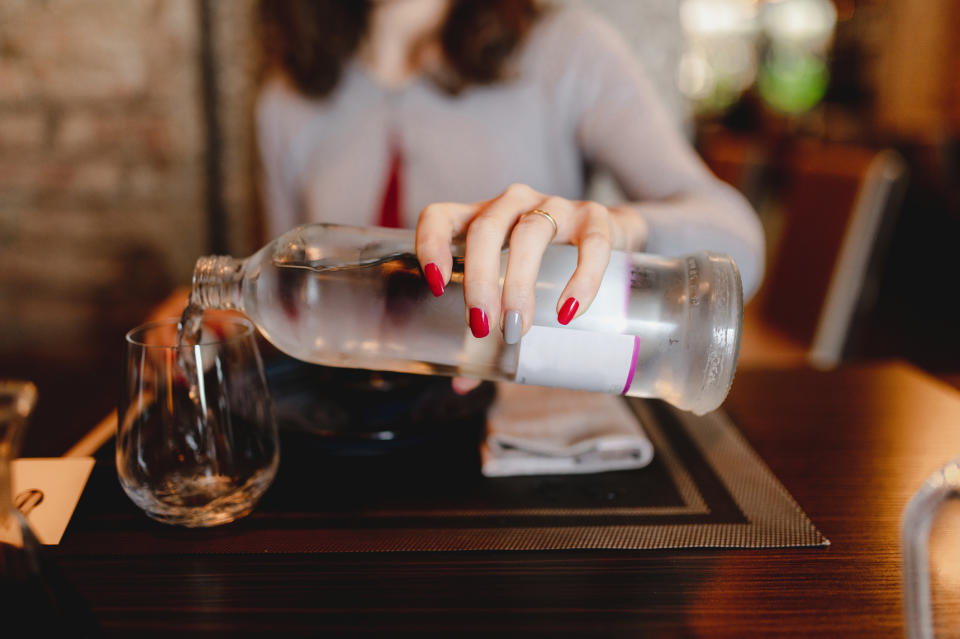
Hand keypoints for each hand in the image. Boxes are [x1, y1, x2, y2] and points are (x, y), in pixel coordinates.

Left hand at [416, 183, 646, 342]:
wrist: (612, 236)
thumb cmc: (547, 268)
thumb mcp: (512, 291)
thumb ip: (488, 333)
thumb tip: (462, 384)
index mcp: (479, 219)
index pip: (440, 215)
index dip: (430, 243)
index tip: (437, 285)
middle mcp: (511, 204)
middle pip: (485, 230)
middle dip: (479, 280)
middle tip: (481, 326)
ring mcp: (553, 205)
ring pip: (530, 233)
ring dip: (519, 283)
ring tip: (517, 327)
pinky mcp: (595, 216)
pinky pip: (590, 244)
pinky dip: (580, 279)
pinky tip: (568, 311)